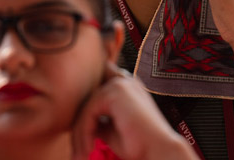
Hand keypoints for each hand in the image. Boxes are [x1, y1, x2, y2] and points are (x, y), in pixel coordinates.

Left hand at [72, 63, 196, 159]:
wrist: (157, 151)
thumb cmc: (138, 144)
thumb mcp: (110, 128)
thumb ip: (96, 118)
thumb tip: (75, 119)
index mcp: (124, 86)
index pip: (95, 87)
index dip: (85, 101)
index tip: (79, 133)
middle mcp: (122, 81)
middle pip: (87, 101)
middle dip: (79, 127)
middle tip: (77, 150)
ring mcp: (120, 84)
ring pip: (85, 108)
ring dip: (80, 134)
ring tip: (81, 153)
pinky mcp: (116, 92)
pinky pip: (89, 112)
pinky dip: (84, 133)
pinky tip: (87, 148)